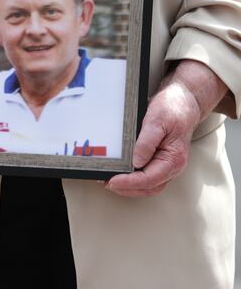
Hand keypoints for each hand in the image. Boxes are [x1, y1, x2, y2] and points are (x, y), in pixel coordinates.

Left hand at [103, 60, 227, 196]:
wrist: (183, 100)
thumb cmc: (173, 108)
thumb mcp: (157, 120)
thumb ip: (147, 142)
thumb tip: (136, 162)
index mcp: (174, 159)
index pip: (150, 179)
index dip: (129, 183)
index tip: (112, 181)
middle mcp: (172, 166)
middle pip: (148, 187)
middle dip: (126, 188)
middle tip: (106, 182)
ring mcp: (166, 164)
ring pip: (147, 185)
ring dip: (129, 186)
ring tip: (109, 180)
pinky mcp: (160, 160)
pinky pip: (146, 175)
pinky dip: (133, 178)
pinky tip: (120, 173)